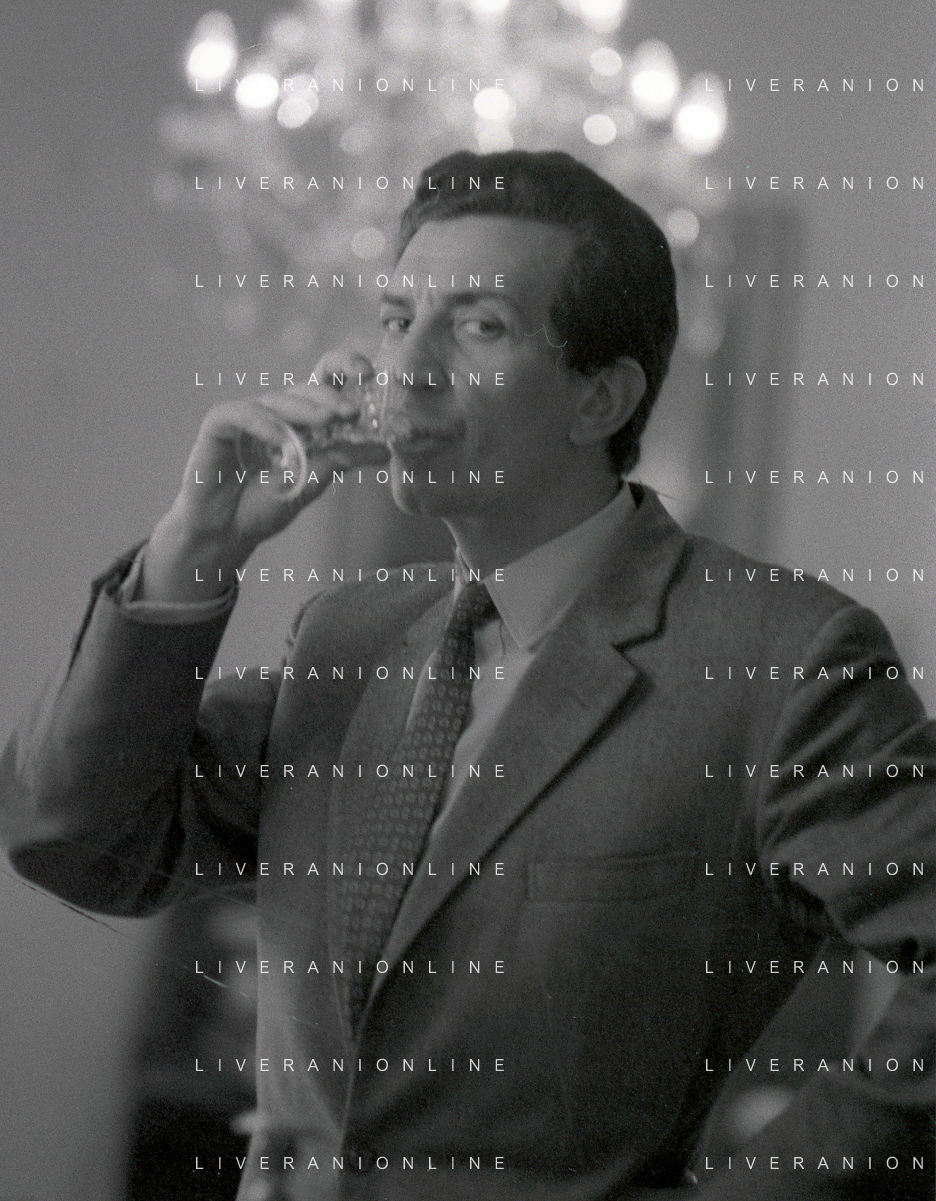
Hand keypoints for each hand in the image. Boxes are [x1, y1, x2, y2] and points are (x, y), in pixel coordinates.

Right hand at [140, 350, 389, 601]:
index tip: (370, 375)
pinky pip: (243, 414)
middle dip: (331, 398)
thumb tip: (385, 451)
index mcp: (302, 420)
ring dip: (304, 410)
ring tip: (328, 422)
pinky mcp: (219, 423)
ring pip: (278, 401)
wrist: (226, 532)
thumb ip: (343, 461)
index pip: (325, 382)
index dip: (346, 368)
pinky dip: (264, 425)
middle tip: (352, 414)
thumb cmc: (266, 505)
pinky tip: (283, 440)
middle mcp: (276, 412)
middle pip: (305, 388)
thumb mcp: (313, 483)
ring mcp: (247, 415)